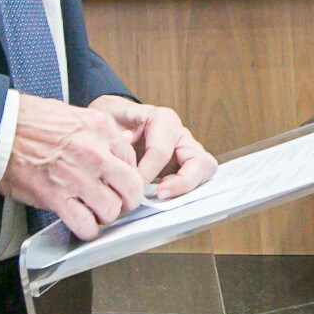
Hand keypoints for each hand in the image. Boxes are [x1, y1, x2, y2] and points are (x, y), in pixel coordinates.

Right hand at [3, 95, 145, 239]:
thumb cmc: (29, 119)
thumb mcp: (74, 114)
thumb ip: (98, 132)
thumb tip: (118, 143)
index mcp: (100, 129)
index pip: (132, 160)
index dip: (128, 176)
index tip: (120, 183)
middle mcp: (94, 153)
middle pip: (130, 187)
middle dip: (126, 199)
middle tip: (117, 202)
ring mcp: (76, 176)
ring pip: (111, 209)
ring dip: (105, 216)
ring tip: (95, 212)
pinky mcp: (56, 196)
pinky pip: (84, 224)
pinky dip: (86, 230)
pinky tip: (82, 225)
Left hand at [92, 96, 215, 198]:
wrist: (117, 120)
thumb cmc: (115, 119)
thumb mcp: (109, 119)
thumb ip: (116, 137)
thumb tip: (125, 156)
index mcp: (164, 120)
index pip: (161, 151)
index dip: (146, 172)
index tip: (131, 184)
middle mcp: (180, 135)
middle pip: (198, 160)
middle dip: (182, 181)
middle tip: (160, 194)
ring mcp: (186, 150)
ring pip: (204, 170)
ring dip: (188, 186)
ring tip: (163, 194)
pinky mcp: (185, 165)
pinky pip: (196, 179)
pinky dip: (185, 190)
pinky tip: (163, 194)